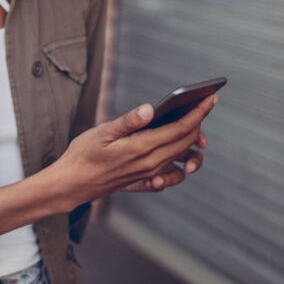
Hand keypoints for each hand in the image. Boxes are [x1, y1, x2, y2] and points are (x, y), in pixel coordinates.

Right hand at [53, 93, 217, 205]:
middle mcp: (151, 163)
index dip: (199, 112)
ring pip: (183, 158)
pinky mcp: (144, 181)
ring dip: (193, 145)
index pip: (181, 128)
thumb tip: (151, 108)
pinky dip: (180, 165)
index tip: (211, 98)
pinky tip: (173, 156)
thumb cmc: (83, 155)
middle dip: (199, 122)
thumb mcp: (102, 132)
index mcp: (143, 148)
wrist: (71, 185)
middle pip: (187, 141)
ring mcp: (150, 174)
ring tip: (192, 129)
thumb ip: (128, 121)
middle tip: (204, 104)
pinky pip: (172, 175)